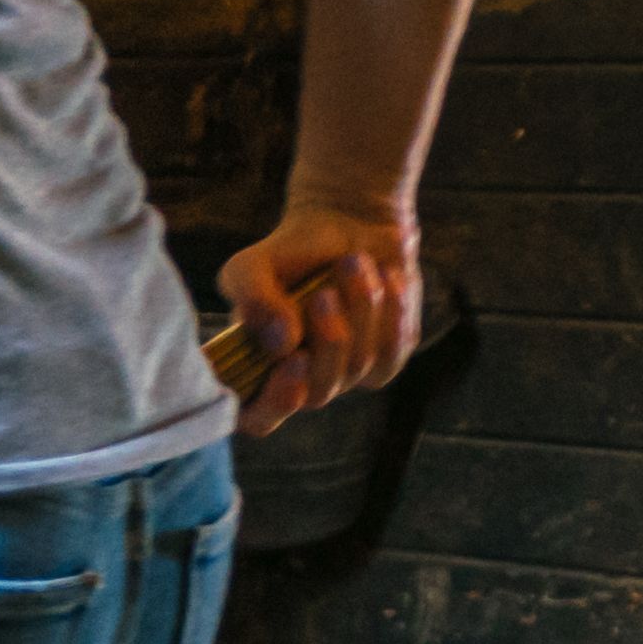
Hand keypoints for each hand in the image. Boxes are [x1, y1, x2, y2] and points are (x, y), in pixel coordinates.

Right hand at [213, 198, 424, 433]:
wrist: (349, 226)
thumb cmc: (289, 252)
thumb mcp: (251, 267)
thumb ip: (252, 300)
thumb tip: (283, 344)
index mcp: (255, 369)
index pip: (257, 417)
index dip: (273, 403)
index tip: (293, 360)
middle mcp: (298, 382)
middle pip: (317, 394)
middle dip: (328, 340)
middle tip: (324, 294)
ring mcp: (343, 376)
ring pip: (357, 368)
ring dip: (360, 308)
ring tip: (353, 262)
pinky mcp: (384, 362)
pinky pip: (391, 354)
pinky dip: (391, 312)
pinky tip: (385, 278)